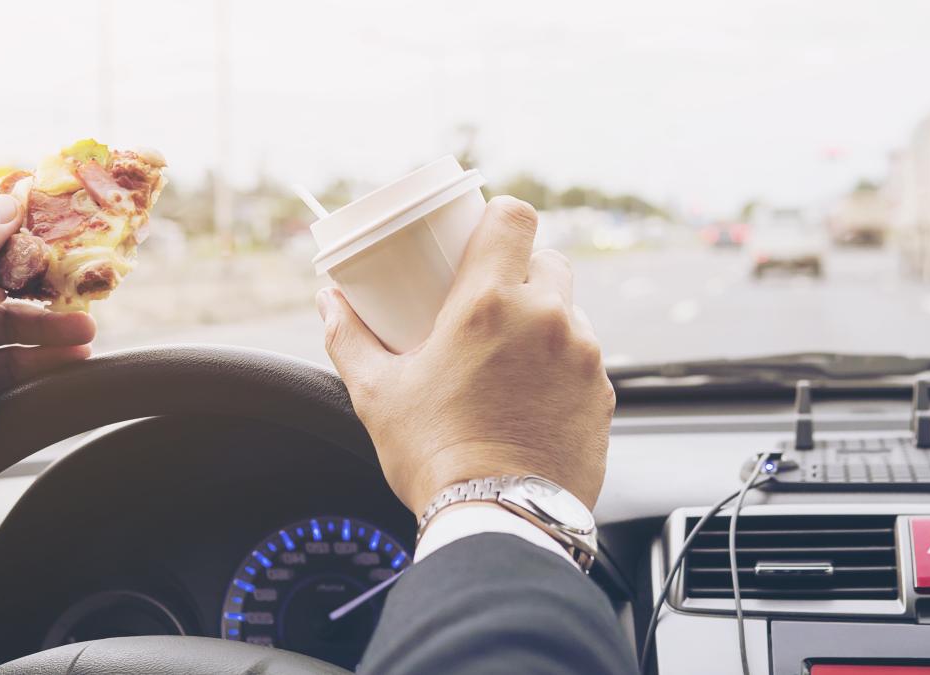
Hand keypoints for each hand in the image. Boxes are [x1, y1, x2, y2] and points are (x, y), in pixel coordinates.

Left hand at [0, 194, 95, 560]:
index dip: (12, 234)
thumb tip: (6, 202)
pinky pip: (10, 362)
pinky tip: (69, 358)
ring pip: (9, 326)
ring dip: (48, 329)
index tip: (56, 228)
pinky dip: (40, 361)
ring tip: (85, 331)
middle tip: (78, 286)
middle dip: (38, 288)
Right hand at [317, 196, 613, 517]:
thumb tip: (327, 301)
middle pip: (548, 259)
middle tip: (489, 304)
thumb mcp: (377, 393)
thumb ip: (349, 337)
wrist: (499, 519)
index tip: (482, 237)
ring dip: (544, 321)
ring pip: (569, 311)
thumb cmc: (434, 456)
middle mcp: (546, 318)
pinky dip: (561, 365)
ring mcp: (582, 356)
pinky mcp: (602, 394)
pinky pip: (584, 359)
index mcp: (488, 303)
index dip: (500, 217)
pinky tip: (532, 396)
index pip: (515, 217)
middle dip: (522, 272)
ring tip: (509, 359)